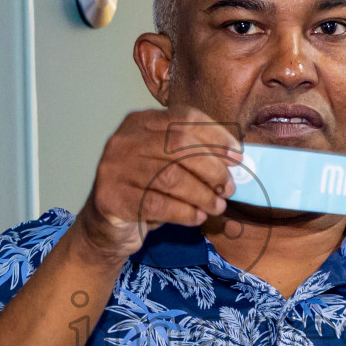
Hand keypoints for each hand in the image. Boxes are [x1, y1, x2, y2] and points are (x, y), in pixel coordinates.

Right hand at [75, 106, 241, 261]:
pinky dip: (185, 212)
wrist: (107, 227)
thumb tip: (235, 159)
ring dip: (202, 193)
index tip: (237, 156)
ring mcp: (114, 168)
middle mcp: (124, 140)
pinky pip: (157, 204)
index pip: (183, 118)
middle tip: (228, 187)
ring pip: (170, 176)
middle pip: (178, 145)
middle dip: (211, 167)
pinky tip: (198, 217)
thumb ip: (194, 156)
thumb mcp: (167, 165)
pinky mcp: (111, 198)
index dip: (215, 136)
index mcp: (139, 122)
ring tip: (217, 206)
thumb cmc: (145, 192)